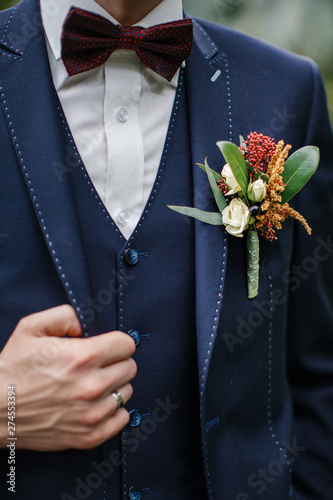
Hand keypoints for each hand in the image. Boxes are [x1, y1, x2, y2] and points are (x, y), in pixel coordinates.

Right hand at [0, 305, 135, 450]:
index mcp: (82, 357)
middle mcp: (91, 386)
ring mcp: (92, 414)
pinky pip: (122, 418)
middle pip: (130, 367)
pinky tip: (95, 404)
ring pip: (127, 392)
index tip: (106, 347)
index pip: (127, 344)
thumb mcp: (32, 327)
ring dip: (114, 386)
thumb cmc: (12, 369)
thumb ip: (66, 316)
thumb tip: (86, 325)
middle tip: (97, 365)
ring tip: (92, 385)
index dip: (116, 342)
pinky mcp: (89, 436)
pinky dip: (113, 411)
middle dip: (115, 362)